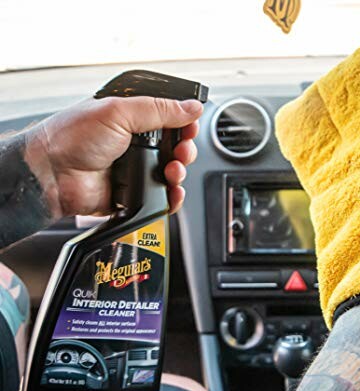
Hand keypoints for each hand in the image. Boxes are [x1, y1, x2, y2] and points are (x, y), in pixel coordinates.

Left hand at [24, 96, 202, 217]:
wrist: (53, 174)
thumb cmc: (73, 137)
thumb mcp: (119, 112)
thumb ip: (159, 109)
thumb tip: (192, 108)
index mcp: (133, 120)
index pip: (170, 120)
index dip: (185, 124)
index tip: (190, 127)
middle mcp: (136, 145)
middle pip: (176, 148)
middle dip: (185, 150)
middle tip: (182, 151)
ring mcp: (137, 170)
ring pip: (173, 173)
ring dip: (180, 172)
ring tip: (172, 170)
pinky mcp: (136, 194)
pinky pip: (162, 197)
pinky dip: (173, 197)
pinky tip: (172, 191)